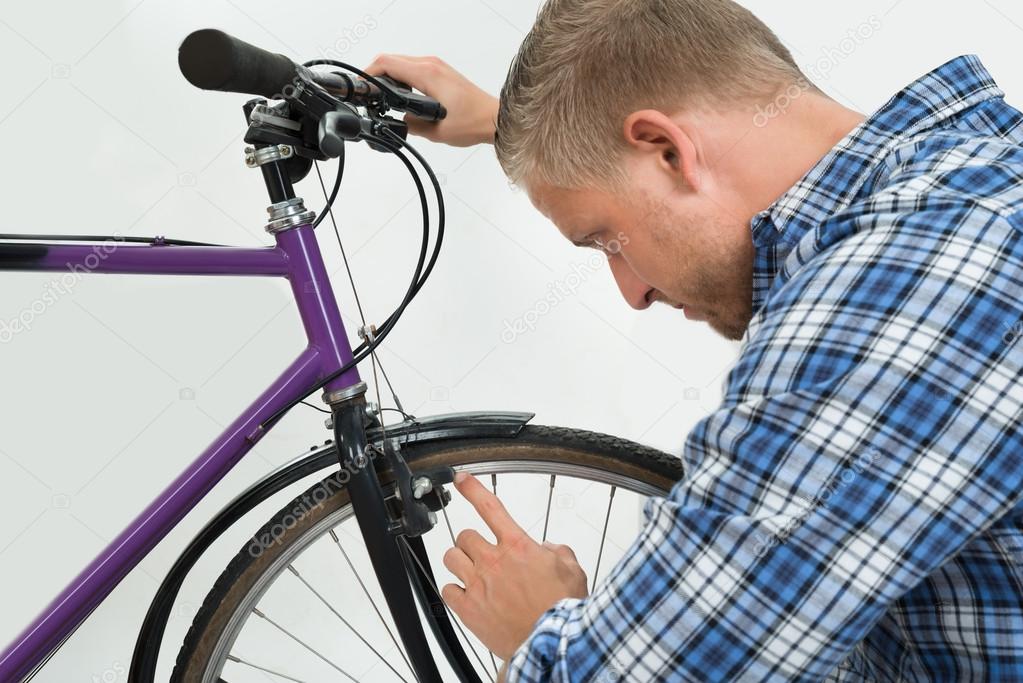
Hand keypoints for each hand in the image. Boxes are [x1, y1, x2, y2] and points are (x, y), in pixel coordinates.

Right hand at [364, 54, 499, 146]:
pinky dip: (401, 78)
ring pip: (401, 63)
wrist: (494, 119)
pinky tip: (400, 95)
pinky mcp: (440, 71)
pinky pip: (412, 68)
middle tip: (369, 95)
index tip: (361, 87)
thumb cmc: (473, 122)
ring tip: (381, 96)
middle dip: (375, 75)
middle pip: (391, 60)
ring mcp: (436, 66)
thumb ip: (410, 125)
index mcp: (427, 74)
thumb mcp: (435, 131)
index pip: (387, 63)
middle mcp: (431, 64)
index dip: (368, 73)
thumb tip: (398, 122)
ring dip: (388, 76)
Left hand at [441, 472, 588, 660]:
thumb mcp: (572, 571)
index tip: (461, 479)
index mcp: (519, 546)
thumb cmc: (562, 611)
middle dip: (472, 542)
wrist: (552, 645)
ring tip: (472, 572)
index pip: (490, 507)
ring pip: (451, 558)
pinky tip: (467, 595)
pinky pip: (447, 589)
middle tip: (483, 554)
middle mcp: (494, 561)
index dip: (472, 489)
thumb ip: (558, 552)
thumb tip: (547, 548)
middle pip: (465, 535)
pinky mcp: (468, 609)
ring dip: (460, 562)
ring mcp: (478, 584)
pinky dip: (454, 590)